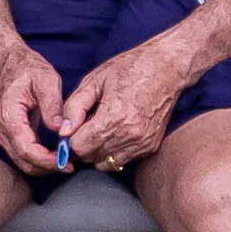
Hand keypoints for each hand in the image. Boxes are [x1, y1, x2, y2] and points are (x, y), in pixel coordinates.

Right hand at [0, 46, 69, 175]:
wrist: (5, 62)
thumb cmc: (25, 68)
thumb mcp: (45, 79)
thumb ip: (52, 104)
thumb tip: (60, 128)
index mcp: (8, 115)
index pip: (25, 149)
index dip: (46, 161)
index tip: (65, 162)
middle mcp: (0, 128)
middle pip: (22, 161)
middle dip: (47, 167)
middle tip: (70, 165)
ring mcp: (0, 133)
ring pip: (21, 161)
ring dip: (43, 165)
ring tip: (65, 161)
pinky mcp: (6, 134)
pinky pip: (21, 153)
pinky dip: (37, 159)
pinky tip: (54, 155)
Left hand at [57, 40, 193, 175]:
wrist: (167, 68)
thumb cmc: (130, 68)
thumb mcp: (94, 80)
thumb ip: (74, 107)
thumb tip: (63, 131)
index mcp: (113, 117)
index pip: (79, 147)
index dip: (71, 137)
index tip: (75, 125)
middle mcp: (130, 135)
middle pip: (91, 157)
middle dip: (83, 144)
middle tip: (88, 124)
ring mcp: (142, 143)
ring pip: (105, 163)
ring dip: (98, 150)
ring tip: (102, 127)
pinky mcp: (150, 147)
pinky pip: (122, 161)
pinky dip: (114, 151)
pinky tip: (117, 131)